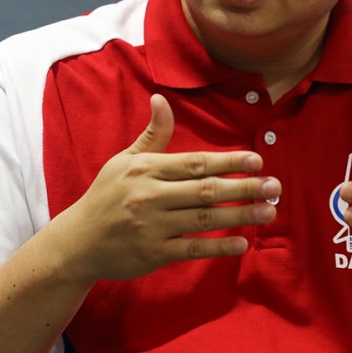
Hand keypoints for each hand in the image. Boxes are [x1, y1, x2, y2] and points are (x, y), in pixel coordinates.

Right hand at [54, 94, 280, 284]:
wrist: (77, 242)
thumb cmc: (106, 196)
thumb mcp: (124, 161)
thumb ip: (152, 134)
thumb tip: (161, 99)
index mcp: (147, 170)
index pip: (195, 163)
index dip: (228, 161)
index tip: (256, 160)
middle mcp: (150, 196)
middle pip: (205, 190)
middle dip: (243, 188)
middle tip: (274, 187)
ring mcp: (152, 227)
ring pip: (203, 220)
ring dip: (239, 216)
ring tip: (268, 212)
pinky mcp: (153, 253)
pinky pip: (191, 249)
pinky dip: (218, 247)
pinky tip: (242, 244)